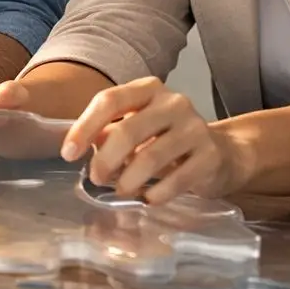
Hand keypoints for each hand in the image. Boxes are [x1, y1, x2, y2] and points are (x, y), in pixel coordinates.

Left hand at [61, 77, 250, 203]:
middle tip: (96, 179)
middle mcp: (173, 103)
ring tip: (121, 190)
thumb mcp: (135, 127)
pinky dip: (156, 193)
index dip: (84, 127)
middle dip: (105, 160)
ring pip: (150, 157)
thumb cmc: (165, 139)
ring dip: (128, 180)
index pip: (109, 101)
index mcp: (148, 90)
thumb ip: (107, 132)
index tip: (68, 153)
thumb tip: (77, 148)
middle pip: (128, 131)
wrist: (221, 152)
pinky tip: (147, 198)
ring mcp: (195, 128)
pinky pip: (177, 179)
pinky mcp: (210, 156)